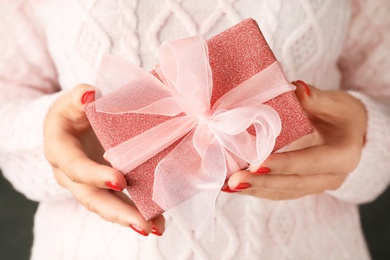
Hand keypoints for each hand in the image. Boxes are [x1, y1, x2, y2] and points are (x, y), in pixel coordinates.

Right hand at [44, 84, 164, 235]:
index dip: (94, 175)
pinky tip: (156, 220)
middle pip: (91, 198)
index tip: (120, 181)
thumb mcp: (71, 101)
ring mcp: (86, 185)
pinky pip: (117, 202)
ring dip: (131, 218)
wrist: (68, 126)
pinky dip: (136, 212)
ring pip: (106, 206)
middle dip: (118, 212)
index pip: (75, 166)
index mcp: (60, 150)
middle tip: (144, 224)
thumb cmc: (72, 112)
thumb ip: (80, 96)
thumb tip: (89, 96)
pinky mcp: (102, 188)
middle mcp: (70, 174)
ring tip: (156, 227)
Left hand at [222, 81, 366, 199]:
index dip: (283, 164)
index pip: (310, 162)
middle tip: (233, 181)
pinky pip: (280, 192)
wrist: (350, 131)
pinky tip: (236, 188)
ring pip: (284, 191)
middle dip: (262, 182)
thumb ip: (315, 98)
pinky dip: (258, 190)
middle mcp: (332, 177)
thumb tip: (296, 89)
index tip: (256, 164)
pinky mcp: (304, 187)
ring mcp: (317, 185)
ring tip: (228, 186)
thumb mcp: (334, 102)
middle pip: (294, 183)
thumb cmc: (341, 113)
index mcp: (343, 156)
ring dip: (255, 190)